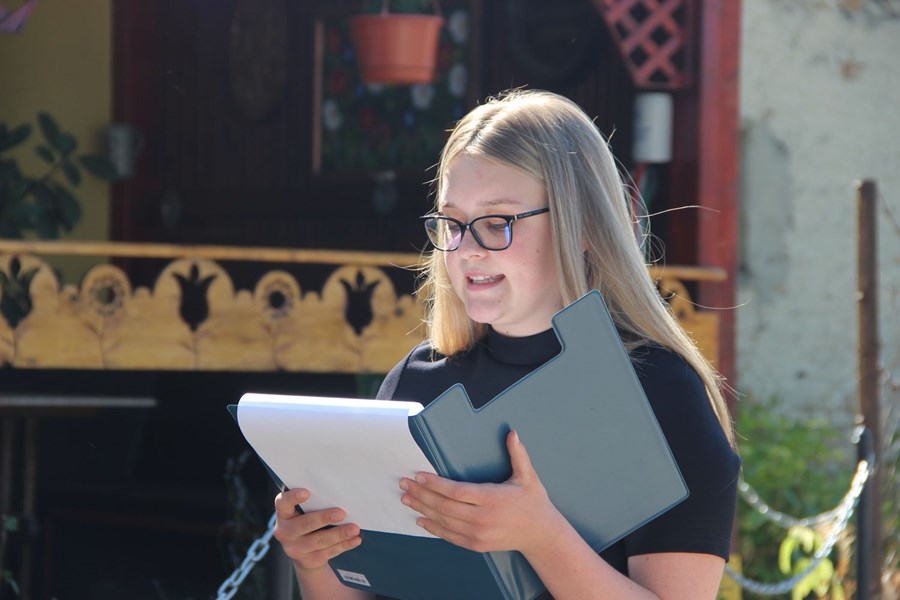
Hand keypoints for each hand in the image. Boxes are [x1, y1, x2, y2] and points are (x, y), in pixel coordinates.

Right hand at [273, 488, 361, 574]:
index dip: (292, 497)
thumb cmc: (306, 521)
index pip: (282, 503)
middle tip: (341, 513)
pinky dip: (344, 545)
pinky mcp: (310, 561)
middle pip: (305, 524)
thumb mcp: (303, 512)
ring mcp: (296, 549)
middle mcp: (285, 532)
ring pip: (320, 540)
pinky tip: (355, 539)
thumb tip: (336, 490)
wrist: (303, 554)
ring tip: (355, 528)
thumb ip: (312, 502)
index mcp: (284, 515)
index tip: (306, 492)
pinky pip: (329, 552)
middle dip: (324, 518)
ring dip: (339, 534)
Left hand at [399, 430, 566, 554]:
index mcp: (491, 499)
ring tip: (406, 498)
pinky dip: (433, 528)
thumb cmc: (533, 502)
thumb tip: (512, 433)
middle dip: (421, 494)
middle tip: (404, 484)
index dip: (435, 484)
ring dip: (422, 509)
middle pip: (444, 506)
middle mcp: (482, 518)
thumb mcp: (529, 477)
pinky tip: (421, 519)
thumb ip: (518, 454)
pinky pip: (449, 536)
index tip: (418, 476)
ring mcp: (478, 534)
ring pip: (443, 521)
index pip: (456, 491)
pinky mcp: (476, 544)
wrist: (540, 535)